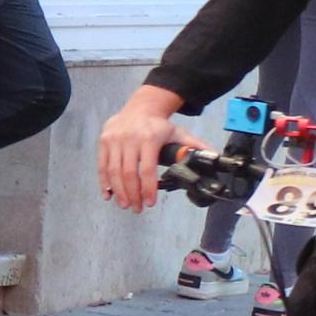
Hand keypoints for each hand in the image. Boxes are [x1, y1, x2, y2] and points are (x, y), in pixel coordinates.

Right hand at [97, 91, 189, 210]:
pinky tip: (109, 195)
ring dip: (119, 192)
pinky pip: (102, 166)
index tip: (150, 202)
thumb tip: (214, 156)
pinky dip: (104, 182)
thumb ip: (194, 146)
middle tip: (137, 208)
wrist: (140, 107)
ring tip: (126, 205)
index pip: (147, 169)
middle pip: (129, 173)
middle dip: (133, 194)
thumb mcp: (179, 133)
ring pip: (114, 171)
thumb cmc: (159, 125)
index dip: (148, 189)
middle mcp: (129, 138)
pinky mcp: (104, 142)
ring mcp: (114, 140)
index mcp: (149, 138)